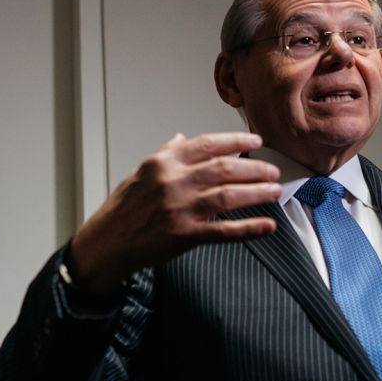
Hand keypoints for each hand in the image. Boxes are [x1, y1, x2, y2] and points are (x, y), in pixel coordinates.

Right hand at [68, 132, 281, 292]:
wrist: (107, 242)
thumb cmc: (123, 209)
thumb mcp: (141, 173)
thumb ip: (165, 154)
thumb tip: (183, 138)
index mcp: (164, 163)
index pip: (208, 144)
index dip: (236, 140)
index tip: (255, 140)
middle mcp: (174, 182)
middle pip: (225, 168)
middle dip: (255, 167)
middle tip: (272, 170)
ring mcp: (180, 209)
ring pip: (229, 195)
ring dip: (257, 192)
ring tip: (275, 190)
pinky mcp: (185, 235)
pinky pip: (224, 231)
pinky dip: (249, 228)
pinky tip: (267, 226)